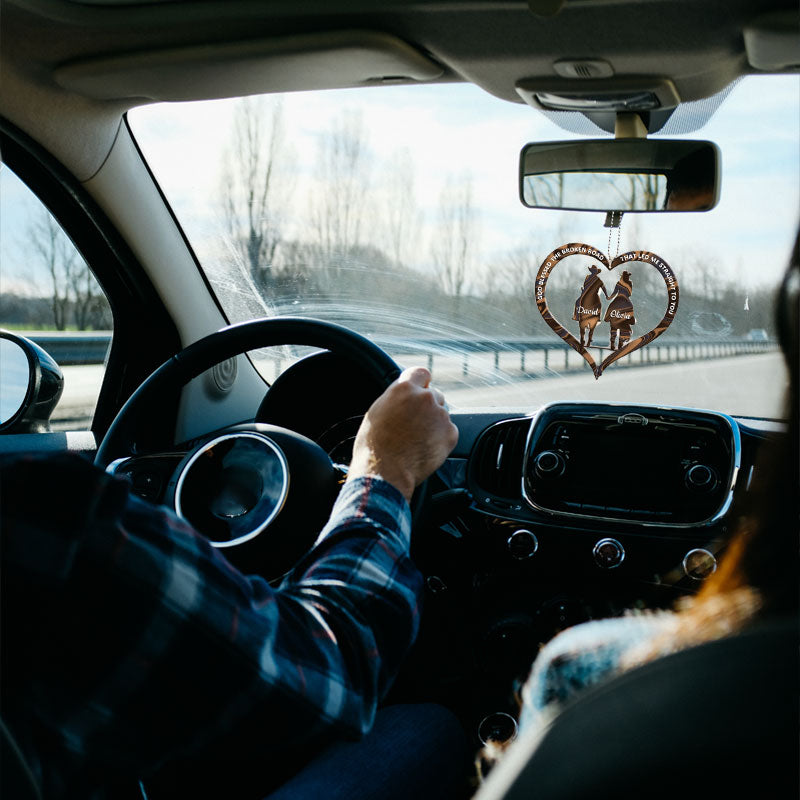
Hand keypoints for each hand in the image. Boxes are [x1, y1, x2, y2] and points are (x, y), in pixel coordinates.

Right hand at [347, 367, 458, 501]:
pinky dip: (440, 438)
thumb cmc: (374, 446)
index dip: (421, 383)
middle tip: (414, 423)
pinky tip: (425, 447)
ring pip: (442, 413)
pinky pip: (449, 430)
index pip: (421, 373)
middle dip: (426, 406)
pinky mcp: (450, 434)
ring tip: (416, 439)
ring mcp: (440, 416)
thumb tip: (404, 393)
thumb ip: (395, 397)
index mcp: (404, 388)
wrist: (385, 472)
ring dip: (434, 422)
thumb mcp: (377, 411)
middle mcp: (425, 398)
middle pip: (434, 395)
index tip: (420, 389)